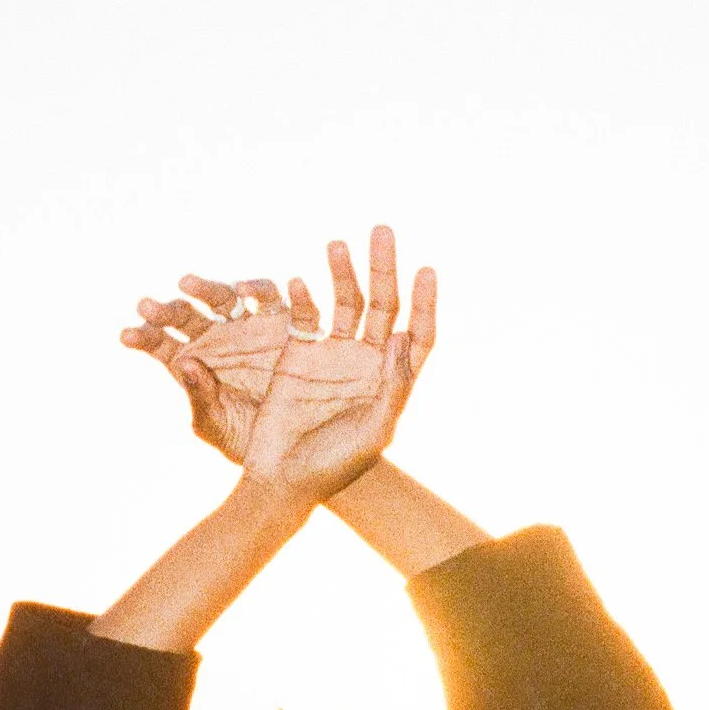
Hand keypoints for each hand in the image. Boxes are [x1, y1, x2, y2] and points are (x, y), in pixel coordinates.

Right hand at [121, 228, 437, 500]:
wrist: (282, 478)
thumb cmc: (334, 464)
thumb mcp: (374, 431)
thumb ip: (393, 386)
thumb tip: (402, 335)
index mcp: (392, 381)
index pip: (418, 333)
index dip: (425, 303)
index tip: (426, 271)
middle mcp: (366, 361)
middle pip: (384, 305)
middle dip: (385, 268)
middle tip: (382, 230)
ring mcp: (332, 355)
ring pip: (346, 302)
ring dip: (344, 272)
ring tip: (338, 244)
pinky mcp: (297, 354)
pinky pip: (306, 315)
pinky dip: (303, 297)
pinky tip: (301, 283)